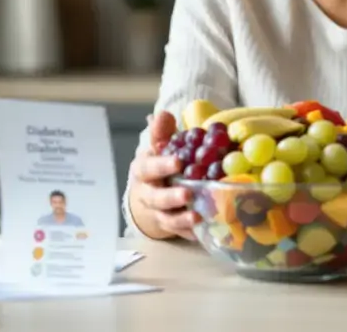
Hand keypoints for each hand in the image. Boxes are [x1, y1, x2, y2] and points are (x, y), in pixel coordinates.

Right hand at [127, 111, 198, 240]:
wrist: (147, 196)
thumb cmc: (157, 167)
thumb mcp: (157, 147)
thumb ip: (161, 132)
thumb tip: (162, 114)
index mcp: (143, 170)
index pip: (148, 168)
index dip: (161, 165)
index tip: (178, 161)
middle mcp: (147, 193)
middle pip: (155, 198)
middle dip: (170, 197)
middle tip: (187, 194)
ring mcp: (157, 212)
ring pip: (166, 218)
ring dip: (181, 219)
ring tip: (197, 217)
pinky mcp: (169, 226)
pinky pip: (179, 233)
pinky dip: (189, 233)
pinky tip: (203, 232)